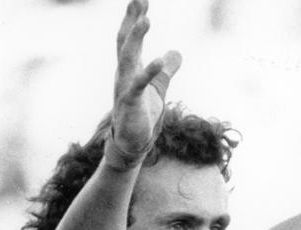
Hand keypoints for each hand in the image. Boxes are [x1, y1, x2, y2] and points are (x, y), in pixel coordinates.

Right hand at [109, 0, 181, 166]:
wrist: (132, 143)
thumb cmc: (142, 115)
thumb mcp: (158, 88)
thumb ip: (165, 69)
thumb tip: (176, 53)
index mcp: (129, 70)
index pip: (129, 39)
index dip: (134, 19)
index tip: (140, 0)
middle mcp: (123, 75)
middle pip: (125, 42)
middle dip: (132, 21)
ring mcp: (125, 88)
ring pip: (127, 58)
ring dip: (136, 38)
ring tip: (146, 19)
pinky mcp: (131, 104)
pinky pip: (138, 85)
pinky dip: (148, 72)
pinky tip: (158, 60)